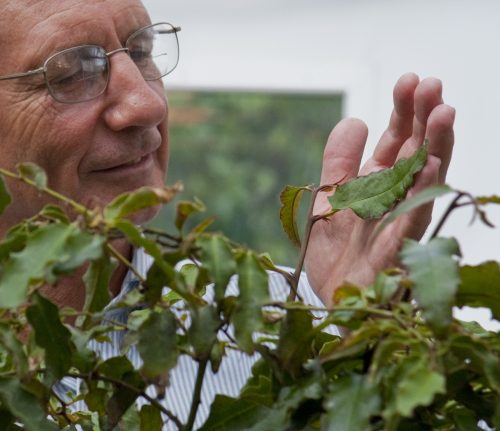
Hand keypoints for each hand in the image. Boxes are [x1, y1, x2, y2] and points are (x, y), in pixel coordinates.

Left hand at [304, 73, 454, 305]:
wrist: (332, 295)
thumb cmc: (332, 252)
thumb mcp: (326, 198)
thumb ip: (338, 162)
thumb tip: (355, 119)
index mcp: (378, 182)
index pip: (396, 140)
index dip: (403, 111)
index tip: (409, 80)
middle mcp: (396, 195)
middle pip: (416, 151)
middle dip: (424, 118)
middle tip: (433, 84)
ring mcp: (402, 218)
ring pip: (425, 177)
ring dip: (436, 145)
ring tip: (443, 112)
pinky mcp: (401, 244)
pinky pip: (416, 214)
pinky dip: (425, 189)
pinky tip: (434, 163)